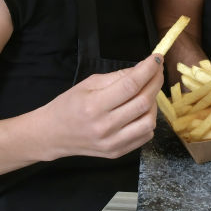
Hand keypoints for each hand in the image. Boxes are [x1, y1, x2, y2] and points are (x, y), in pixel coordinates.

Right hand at [39, 55, 163, 160]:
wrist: (52, 135)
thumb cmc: (69, 105)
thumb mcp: (88, 84)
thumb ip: (118, 77)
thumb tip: (145, 68)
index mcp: (94, 106)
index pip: (130, 85)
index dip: (148, 69)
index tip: (157, 58)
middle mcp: (105, 127)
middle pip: (143, 102)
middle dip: (156, 82)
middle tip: (157, 70)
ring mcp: (112, 143)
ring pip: (149, 121)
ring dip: (153, 103)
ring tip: (146, 93)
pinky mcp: (118, 153)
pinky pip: (146, 135)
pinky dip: (148, 119)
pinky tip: (140, 111)